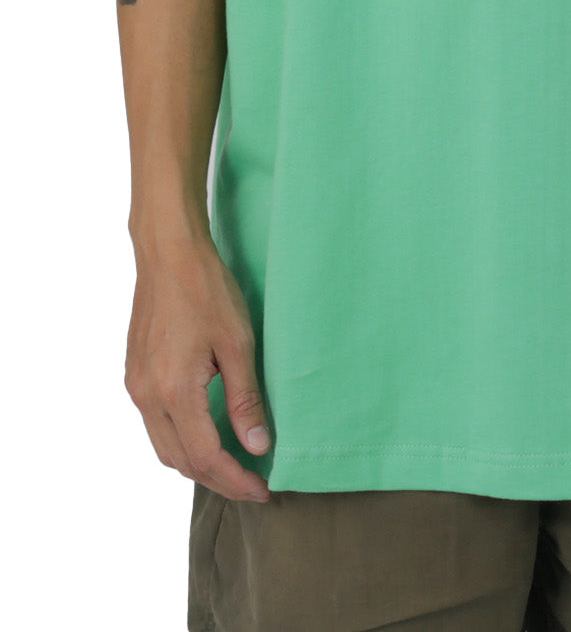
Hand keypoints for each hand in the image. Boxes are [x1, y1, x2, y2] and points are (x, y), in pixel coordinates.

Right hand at [124, 234, 271, 501]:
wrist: (168, 253)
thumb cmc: (206, 290)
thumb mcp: (237, 343)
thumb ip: (245, 399)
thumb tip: (258, 445)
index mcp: (174, 392)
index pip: (206, 458)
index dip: (236, 480)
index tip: (264, 490)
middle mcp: (148, 396)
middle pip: (182, 461)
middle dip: (218, 479)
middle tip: (253, 482)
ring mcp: (136, 387)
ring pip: (165, 448)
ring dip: (197, 463)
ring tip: (234, 464)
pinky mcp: (134, 375)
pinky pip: (155, 425)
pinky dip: (181, 440)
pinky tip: (207, 433)